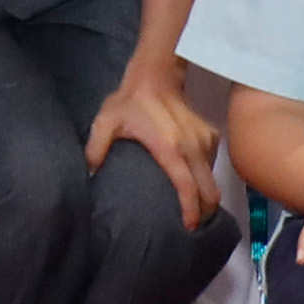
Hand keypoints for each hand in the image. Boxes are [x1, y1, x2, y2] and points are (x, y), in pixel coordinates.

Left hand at [83, 66, 225, 230]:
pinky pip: (212, 164)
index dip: (190, 210)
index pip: (188, 187)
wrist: (155, 75)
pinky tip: (195, 185)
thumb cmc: (129, 102)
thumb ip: (96, 149)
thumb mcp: (106, 122)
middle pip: (209, 190)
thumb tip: (90, 176)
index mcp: (169, 147)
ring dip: (207, 196)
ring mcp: (205, 140)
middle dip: (206, 211)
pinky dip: (207, 178)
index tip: (188, 227)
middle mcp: (192, 147)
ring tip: (195, 210)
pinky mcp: (211, 135)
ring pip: (213, 179)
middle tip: (194, 227)